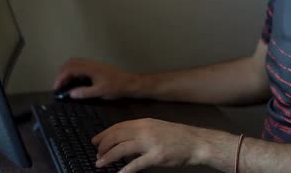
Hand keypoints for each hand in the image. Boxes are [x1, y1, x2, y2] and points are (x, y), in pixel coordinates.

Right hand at [53, 58, 137, 99]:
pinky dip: (72, 70)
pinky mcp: (94, 66)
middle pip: (70, 63)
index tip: (56, 88)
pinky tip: (73, 80)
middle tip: (58, 85)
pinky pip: (79, 64)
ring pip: (74, 62)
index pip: (70, 69)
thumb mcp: (100, 92)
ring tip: (63, 83)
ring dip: (66, 71)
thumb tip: (70, 94)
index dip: (61, 78)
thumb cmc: (115, 87)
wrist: (128, 82)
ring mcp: (92, 63)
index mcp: (90, 68)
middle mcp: (89, 63)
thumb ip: (84, 93)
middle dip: (61, 73)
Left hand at [93, 118, 210, 172]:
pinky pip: (136, 164)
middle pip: (116, 136)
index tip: (95, 141)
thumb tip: (123, 139)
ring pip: (122, 149)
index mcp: (143, 122)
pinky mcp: (156, 156)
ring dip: (108, 157)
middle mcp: (145, 130)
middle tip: (96, 154)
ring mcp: (150, 143)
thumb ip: (140, 131)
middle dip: (103, 146)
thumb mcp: (156, 127)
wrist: (196, 142)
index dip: (104, 134)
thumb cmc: (176, 136)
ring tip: (100, 163)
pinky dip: (125, 170)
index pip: (118, 127)